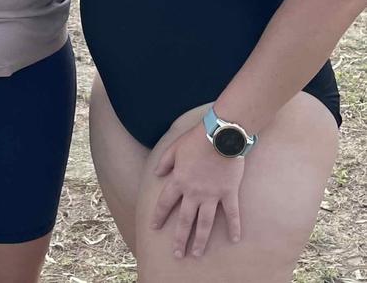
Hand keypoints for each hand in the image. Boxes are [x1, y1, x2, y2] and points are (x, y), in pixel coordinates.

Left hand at [152, 123, 243, 257]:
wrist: (220, 135)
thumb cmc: (196, 139)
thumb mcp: (174, 147)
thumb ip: (164, 162)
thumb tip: (157, 173)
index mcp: (179, 181)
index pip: (165, 203)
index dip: (159, 215)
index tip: (154, 227)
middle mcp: (194, 192)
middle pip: (184, 220)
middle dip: (179, 239)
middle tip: (177, 254)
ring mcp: (212, 195)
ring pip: (204, 223)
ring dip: (200, 240)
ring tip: (197, 253)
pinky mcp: (228, 193)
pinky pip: (231, 214)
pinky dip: (234, 227)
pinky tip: (235, 240)